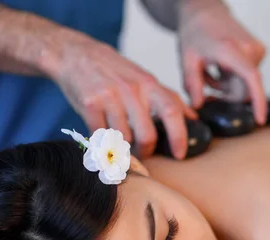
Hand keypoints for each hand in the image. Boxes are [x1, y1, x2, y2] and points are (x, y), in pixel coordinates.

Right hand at [44, 30, 195, 159]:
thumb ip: (168, 99)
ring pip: (124, 138)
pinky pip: (101, 135)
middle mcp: (132, 89)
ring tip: (121, 146)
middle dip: (147, 150)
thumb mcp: (145, 79)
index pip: (172, 112)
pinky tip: (103, 138)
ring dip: (124, 148)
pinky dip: (103, 142)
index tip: (179, 154)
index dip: (179, 136)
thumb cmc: (115, 72)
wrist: (76, 55)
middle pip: (148, 134)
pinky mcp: (90, 103)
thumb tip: (193, 118)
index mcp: (149, 85)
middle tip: (143, 153)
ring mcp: (110, 96)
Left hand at [178, 0, 267, 124]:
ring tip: (209, 75)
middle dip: (226, 96)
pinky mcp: (259, 52)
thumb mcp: (187, 60)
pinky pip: (247, 77)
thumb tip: (198, 106)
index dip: (258, 101)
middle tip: (205, 95)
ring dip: (226, 87)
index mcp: (231, 50)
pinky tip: (218, 69)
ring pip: (245, 85)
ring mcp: (257, 50)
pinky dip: (231, 79)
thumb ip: (192, 85)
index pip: (252, 78)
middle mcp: (250, 49)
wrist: (205, 11)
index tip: (259, 120)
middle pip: (244, 90)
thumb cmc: (195, 32)